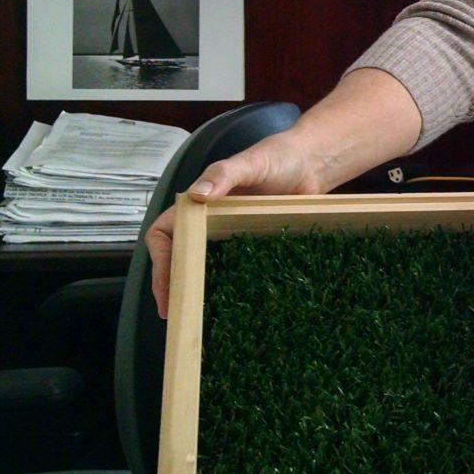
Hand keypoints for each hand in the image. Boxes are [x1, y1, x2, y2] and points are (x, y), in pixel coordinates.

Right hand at [146, 129, 322, 318]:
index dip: (160, 260)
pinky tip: (229, 304)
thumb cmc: (277, 157)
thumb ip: (223, 174)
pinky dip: (226, 285)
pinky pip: (234, 267)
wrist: (313, 163)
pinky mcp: (252, 243)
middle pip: (179, 256)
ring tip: (193, 316)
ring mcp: (230, 234)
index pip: (165, 233)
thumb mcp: (250, 163)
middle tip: (173, 312)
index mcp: (199, 203)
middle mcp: (209, 221)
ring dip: (194, 289)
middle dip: (171, 283)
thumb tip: (197, 195)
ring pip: (203, 265)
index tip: (166, 285)